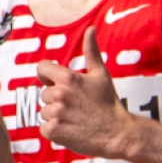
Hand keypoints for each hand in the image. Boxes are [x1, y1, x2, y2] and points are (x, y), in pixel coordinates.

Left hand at [35, 25, 134, 157]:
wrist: (119, 134)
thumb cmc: (109, 103)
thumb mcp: (101, 75)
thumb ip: (91, 51)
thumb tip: (91, 28)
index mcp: (68, 78)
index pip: (41, 68)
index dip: (48, 76)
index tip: (57, 84)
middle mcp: (60, 94)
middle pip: (44, 94)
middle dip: (56, 100)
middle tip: (77, 107)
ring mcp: (56, 113)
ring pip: (44, 112)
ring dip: (56, 117)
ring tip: (76, 119)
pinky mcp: (54, 131)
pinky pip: (44, 128)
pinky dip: (55, 131)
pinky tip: (72, 130)